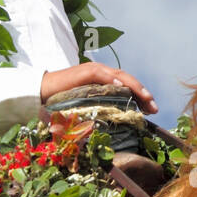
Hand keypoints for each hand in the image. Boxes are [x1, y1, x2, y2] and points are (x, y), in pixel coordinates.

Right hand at [40, 62, 157, 113]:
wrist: (42, 91)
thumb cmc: (64, 101)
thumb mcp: (88, 106)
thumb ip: (101, 110)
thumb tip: (117, 126)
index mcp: (105, 81)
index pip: (128, 86)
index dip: (141, 96)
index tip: (152, 110)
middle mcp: (102, 73)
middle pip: (128, 80)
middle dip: (143, 93)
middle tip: (154, 108)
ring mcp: (94, 70)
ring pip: (120, 76)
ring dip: (135, 87)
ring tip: (146, 98)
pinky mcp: (84, 71)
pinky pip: (101, 75)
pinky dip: (113, 80)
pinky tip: (122, 88)